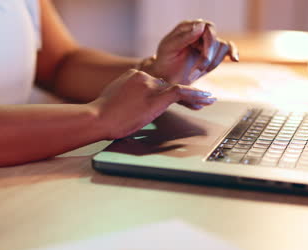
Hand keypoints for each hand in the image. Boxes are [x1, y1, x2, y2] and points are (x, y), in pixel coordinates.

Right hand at [90, 69, 215, 138]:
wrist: (98, 117)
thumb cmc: (101, 113)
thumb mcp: (113, 97)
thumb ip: (125, 96)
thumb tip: (129, 104)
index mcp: (133, 75)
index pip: (153, 82)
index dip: (165, 91)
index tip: (175, 96)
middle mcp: (144, 76)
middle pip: (166, 86)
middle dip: (179, 96)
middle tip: (201, 100)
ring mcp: (151, 86)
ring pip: (175, 88)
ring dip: (195, 95)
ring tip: (209, 99)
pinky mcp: (156, 97)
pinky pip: (181, 93)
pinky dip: (196, 95)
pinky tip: (207, 98)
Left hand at [143, 19, 238, 84]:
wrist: (166, 76)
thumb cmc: (165, 61)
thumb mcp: (169, 48)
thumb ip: (184, 37)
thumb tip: (201, 26)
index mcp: (188, 27)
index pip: (206, 27)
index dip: (207, 42)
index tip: (202, 56)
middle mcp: (200, 32)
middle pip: (215, 38)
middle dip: (208, 56)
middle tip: (198, 69)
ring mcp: (208, 43)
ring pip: (221, 47)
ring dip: (211, 62)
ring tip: (196, 73)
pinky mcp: (214, 53)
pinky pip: (228, 49)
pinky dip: (233, 52)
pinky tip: (234, 59)